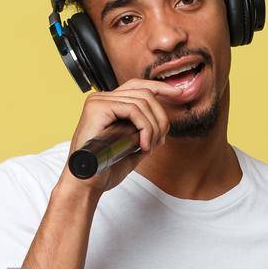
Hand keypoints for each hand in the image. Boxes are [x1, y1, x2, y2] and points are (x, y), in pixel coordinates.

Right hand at [61, 78, 182, 194]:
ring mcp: (99, 101)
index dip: (161, 87)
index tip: (180, 94)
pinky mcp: (98, 107)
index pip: (139, 86)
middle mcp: (102, 98)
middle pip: (145, 92)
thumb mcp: (131, 147)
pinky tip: (142, 144)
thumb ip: (144, 133)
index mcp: (108, 104)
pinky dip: (145, 127)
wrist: (87, 183)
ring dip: (153, 127)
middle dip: (160, 117)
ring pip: (142, 102)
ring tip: (149, 147)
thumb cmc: (105, 168)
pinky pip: (133, 109)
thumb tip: (164, 126)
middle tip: (160, 141)